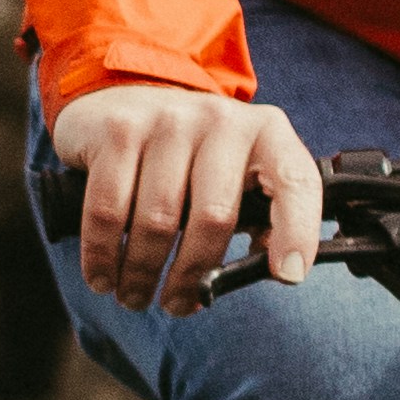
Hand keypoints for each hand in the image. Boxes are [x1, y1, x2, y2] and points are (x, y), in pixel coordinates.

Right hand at [49, 79, 325, 309]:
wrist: (122, 95)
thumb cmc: (189, 154)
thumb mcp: (236, 170)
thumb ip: (260, 213)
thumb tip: (272, 269)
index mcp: (266, 133)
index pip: (295, 181)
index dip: (297, 230)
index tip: (288, 276)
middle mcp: (221, 121)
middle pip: (214, 217)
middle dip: (192, 276)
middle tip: (177, 305)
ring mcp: (168, 121)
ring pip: (157, 221)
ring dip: (142, 274)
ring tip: (135, 297)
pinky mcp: (118, 130)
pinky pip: (109, 209)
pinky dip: (103, 255)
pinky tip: (102, 276)